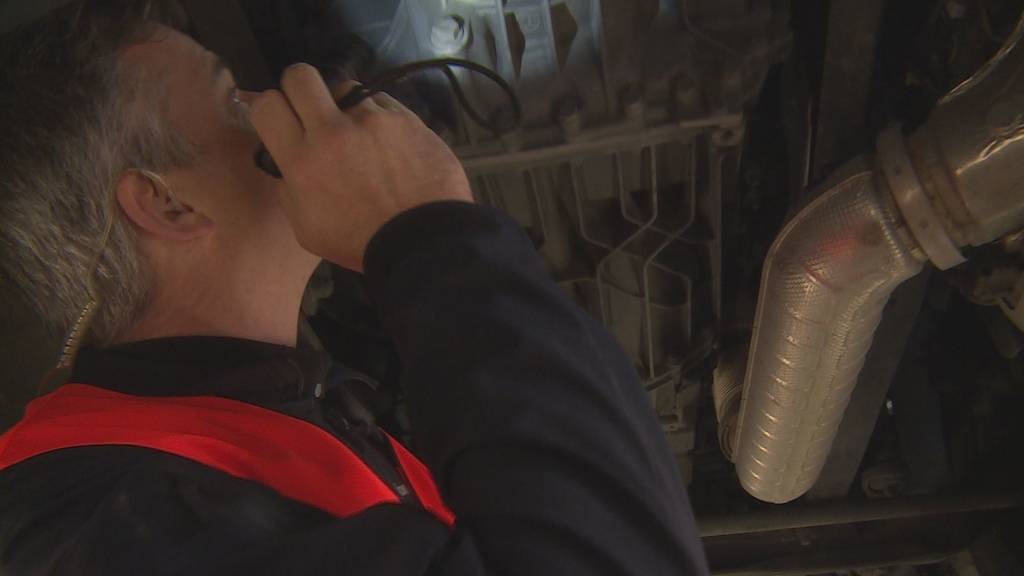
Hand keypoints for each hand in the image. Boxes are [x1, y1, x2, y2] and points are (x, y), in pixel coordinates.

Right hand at [249, 63, 472, 270]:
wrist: (424, 242)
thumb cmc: (361, 243)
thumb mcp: (306, 228)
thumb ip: (290, 188)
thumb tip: (287, 161)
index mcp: (302, 160)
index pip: (266, 104)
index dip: (270, 108)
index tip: (281, 119)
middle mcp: (333, 131)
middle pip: (301, 76)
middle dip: (300, 88)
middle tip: (312, 109)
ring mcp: (372, 120)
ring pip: (347, 88)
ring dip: (347, 107)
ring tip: (361, 135)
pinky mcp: (405, 118)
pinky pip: (382, 102)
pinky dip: (380, 117)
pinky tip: (389, 142)